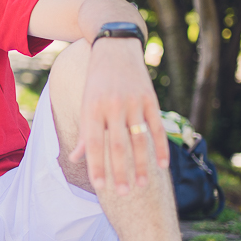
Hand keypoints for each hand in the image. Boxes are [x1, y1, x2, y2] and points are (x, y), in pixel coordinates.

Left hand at [69, 39, 167, 194]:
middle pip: (117, 146)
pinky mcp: (150, 98)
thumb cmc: (96, 80)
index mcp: (92, 109)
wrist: (114, 46)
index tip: (100, 187)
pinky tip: (163, 165)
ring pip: (139, 140)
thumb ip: (85, 132)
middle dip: (120, 172)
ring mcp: (133, 102)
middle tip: (123, 193)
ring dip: (142, 165)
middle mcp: (112, 106)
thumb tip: (77, 158)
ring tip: (142, 185)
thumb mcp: (85, 103)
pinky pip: (156, 127)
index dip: (97, 166)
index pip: (94, 144)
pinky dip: (161, 147)